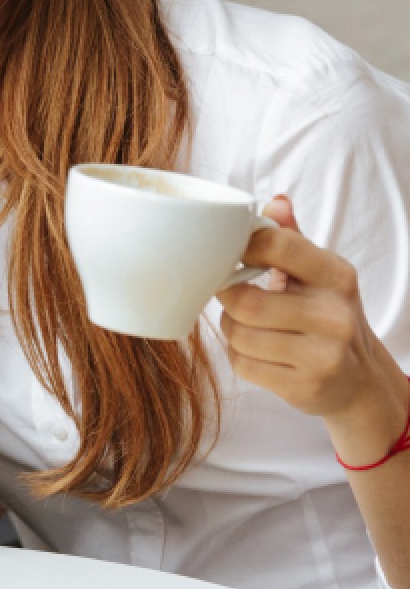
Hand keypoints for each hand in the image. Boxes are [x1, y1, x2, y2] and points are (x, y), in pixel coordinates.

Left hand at [216, 196, 405, 427]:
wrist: (360, 380)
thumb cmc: (327, 316)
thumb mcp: (319, 275)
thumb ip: (292, 239)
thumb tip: (274, 201)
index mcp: (336, 276)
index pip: (277, 245)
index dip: (241, 248)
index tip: (232, 255)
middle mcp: (334, 315)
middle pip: (245, 301)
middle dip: (228, 299)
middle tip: (232, 297)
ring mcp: (323, 355)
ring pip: (239, 334)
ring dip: (231, 329)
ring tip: (247, 326)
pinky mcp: (304, 386)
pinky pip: (242, 364)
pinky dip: (239, 357)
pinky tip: (258, 352)